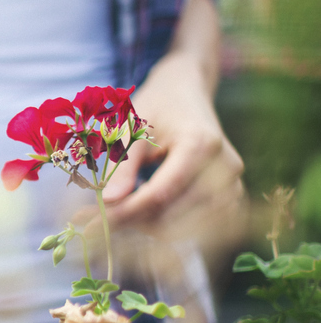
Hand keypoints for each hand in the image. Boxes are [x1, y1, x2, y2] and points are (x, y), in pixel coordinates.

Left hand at [102, 52, 245, 251]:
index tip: (90, 227)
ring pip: (182, 228)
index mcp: (200, 145)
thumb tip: (108, 202)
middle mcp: (224, 168)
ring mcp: (233, 184)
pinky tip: (144, 214)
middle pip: (171, 216)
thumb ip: (123, 166)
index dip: (124, 213)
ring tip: (119, 210)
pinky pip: (197, 228)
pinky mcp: (231, 198)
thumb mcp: (132, 128)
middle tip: (95, 219)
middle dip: (129, 222)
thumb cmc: (156, 107)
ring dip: (146, 227)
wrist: (186, 93)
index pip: (160, 194)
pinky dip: (166, 227)